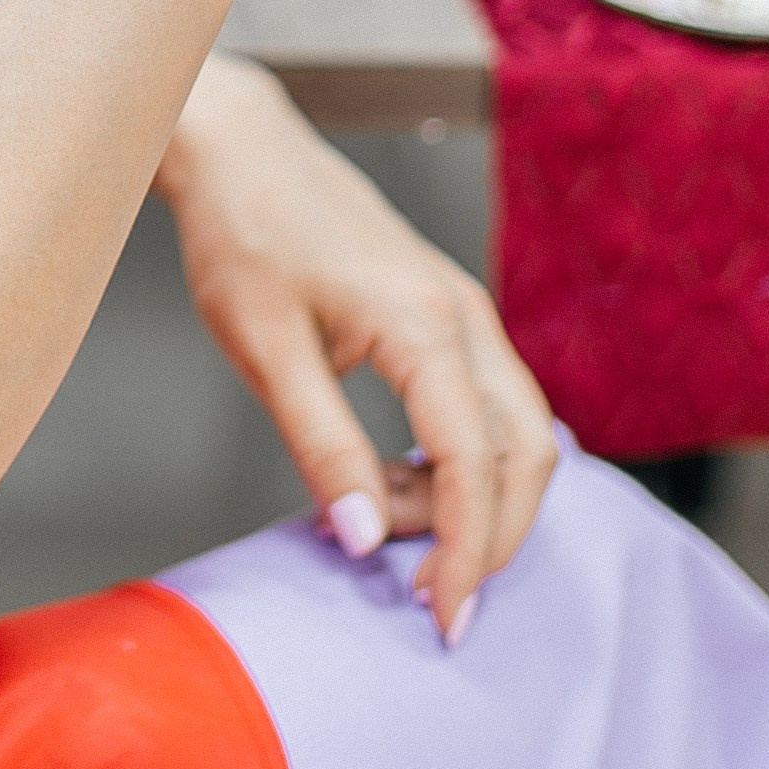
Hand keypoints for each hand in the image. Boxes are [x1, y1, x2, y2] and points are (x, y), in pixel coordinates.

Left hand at [157, 54, 557, 641]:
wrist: (241, 150)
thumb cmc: (243, 237)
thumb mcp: (266, 352)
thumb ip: (323, 448)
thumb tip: (366, 540)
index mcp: (423, 324)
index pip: (474, 464)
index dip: (464, 551)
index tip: (440, 618)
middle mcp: (463, 316)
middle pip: (527, 454)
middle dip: (489, 537)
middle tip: (425, 597)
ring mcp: (463, 311)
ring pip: (518, 431)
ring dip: (474, 499)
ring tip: (385, 526)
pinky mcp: (447, 313)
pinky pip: (488, 404)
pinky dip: (463, 459)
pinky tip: (398, 481)